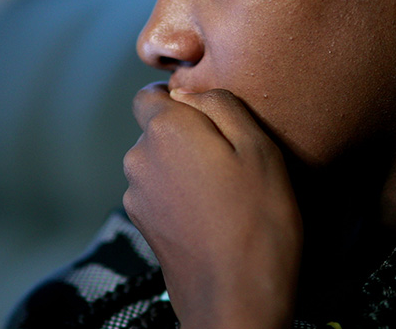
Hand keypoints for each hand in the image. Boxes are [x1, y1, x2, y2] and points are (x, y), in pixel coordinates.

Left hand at [123, 83, 302, 328]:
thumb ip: (222, 105)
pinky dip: (182, 198)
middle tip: (233, 159)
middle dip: (189, 137)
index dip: (180, 100)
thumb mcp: (258, 147)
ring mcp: (137, 196)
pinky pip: (162, 195)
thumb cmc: (257, 224)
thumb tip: (195, 94)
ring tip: (228, 193)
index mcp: (165, 131)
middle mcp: (140, 159)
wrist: (237, 301)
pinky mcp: (144, 226)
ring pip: (161, 164)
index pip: (150, 94)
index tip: (212, 118)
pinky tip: (215, 216)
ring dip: (187, 169)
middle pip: (158, 130)